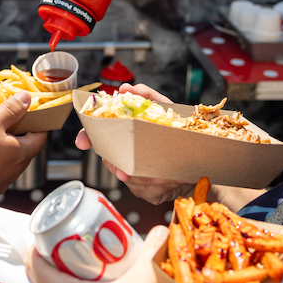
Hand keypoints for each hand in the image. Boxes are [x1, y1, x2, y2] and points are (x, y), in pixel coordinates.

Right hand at [0, 91, 46, 198]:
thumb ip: (10, 109)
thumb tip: (27, 98)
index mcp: (21, 153)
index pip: (41, 137)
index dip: (38, 124)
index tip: (31, 115)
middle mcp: (15, 171)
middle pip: (26, 150)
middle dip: (20, 136)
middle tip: (7, 123)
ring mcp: (2, 182)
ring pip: (10, 162)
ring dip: (5, 150)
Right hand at [75, 83, 188, 204]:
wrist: (199, 160)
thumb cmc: (178, 131)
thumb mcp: (166, 108)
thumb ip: (147, 96)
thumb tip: (127, 88)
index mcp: (124, 136)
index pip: (96, 136)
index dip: (87, 137)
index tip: (83, 142)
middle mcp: (124, 157)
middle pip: (110, 159)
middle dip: (121, 161)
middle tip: (127, 166)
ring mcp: (134, 178)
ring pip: (130, 177)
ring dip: (147, 172)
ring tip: (165, 166)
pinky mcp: (147, 193)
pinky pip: (146, 190)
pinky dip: (160, 184)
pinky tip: (170, 178)